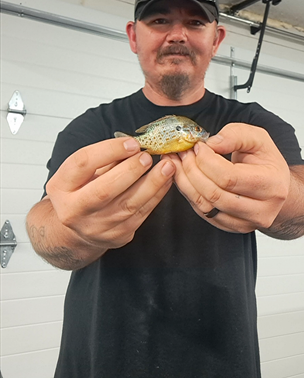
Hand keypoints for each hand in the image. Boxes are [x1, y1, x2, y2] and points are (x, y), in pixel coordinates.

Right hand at [46, 137, 174, 247]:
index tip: (131, 142)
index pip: (83, 164)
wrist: (74, 231)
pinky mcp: (118, 235)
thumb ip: (103, 159)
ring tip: (167, 167)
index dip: (109, 150)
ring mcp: (97, 226)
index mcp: (61, 187)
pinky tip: (166, 181)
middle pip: (105, 190)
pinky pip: (141, 214)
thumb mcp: (80, 174)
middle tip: (148, 156)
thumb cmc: (79, 194)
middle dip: (131, 170)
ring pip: (128, 205)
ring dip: (152, 183)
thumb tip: (132, 143)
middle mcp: (75, 210)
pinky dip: (156, 196)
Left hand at [164, 123, 289, 232]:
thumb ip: (235, 135)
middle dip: (192, 170)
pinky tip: (186, 178)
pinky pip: (203, 213)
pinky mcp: (233, 227)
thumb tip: (212, 144)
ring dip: (186, 183)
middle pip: (214, 194)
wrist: (276, 186)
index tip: (199, 147)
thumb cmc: (266, 162)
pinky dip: (190, 194)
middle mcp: (262, 210)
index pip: (229, 177)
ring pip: (206, 206)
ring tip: (180, 164)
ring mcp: (247, 222)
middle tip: (183, 154)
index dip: (207, 161)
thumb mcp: (257, 138)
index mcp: (271, 184)